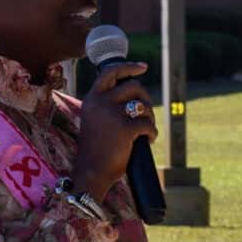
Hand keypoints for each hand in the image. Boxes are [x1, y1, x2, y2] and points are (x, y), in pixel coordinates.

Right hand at [72, 62, 157, 201]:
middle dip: (145, 98)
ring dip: (150, 117)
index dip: (129, 67)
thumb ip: (107, 106)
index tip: (143, 67)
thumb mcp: (95, 121)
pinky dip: (152, 133)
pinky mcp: (125, 129)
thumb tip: (135, 95)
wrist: (90, 174)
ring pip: (143, 105)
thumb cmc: (95, 151)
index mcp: (91, 99)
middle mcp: (100, 102)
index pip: (110, 72)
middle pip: (133, 86)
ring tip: (146, 130)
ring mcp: (112, 114)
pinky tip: (148, 141)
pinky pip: (148, 125)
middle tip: (147, 114)